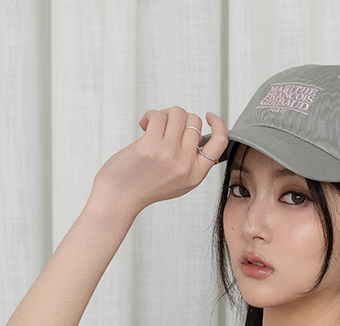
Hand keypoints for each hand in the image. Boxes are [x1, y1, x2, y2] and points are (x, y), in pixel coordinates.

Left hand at [91, 107, 228, 216]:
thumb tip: (195, 131)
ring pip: (177, 114)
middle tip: (165, 128)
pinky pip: (158, 115)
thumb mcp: (178, 181)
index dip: (218, 124)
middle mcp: (185, 165)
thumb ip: (191, 161)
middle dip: (178, 119)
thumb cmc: (144, 186)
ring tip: (153, 126)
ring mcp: (169, 155)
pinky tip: (144, 126)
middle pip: (194, 121)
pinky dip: (150, 116)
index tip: (208, 115)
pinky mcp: (151, 146)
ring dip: (164, 115)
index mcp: (196, 174)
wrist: (119, 197)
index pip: (220, 142)